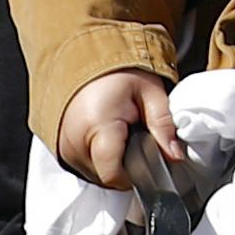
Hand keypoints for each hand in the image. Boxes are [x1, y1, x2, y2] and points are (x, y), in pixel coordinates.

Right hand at [57, 69, 183, 190]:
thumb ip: (164, 125)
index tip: (149, 158)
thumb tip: (175, 155)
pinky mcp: (59, 150)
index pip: (115, 175)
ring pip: (95, 176)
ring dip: (112, 163)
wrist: (84, 56)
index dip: (137, 173)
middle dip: (127, 166)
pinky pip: (84, 167)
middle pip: (107, 178)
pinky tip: (106, 138)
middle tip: (135, 137)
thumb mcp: (149, 92)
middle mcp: (73, 141)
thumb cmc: (116, 72)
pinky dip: (98, 159)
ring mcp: (63, 148)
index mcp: (97, 126)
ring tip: (119, 134)